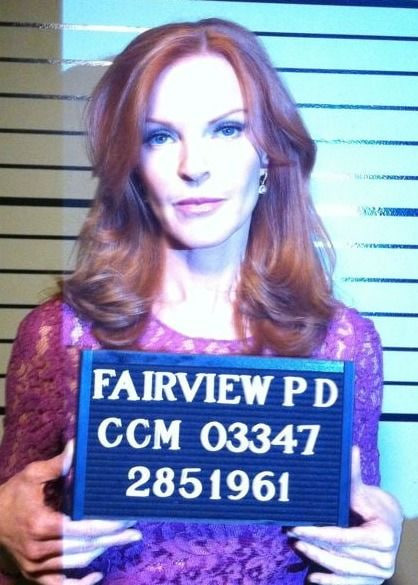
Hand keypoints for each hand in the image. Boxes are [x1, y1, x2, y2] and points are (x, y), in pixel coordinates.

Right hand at [0, 441, 141, 583]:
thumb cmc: (11, 496)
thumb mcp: (30, 476)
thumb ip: (56, 465)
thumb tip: (77, 447)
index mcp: (41, 524)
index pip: (83, 528)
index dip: (108, 525)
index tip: (126, 518)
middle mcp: (39, 549)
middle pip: (84, 547)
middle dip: (112, 539)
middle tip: (134, 533)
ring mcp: (35, 566)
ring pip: (76, 563)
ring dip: (101, 552)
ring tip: (122, 540)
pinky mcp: (32, 575)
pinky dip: (79, 584)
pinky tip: (97, 575)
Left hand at [288, 446, 402, 584]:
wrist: (391, 525)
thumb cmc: (374, 506)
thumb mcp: (364, 492)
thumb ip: (353, 476)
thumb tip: (349, 449)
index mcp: (382, 536)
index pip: (342, 537)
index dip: (316, 532)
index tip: (296, 527)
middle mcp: (383, 559)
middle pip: (339, 553)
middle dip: (312, 543)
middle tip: (291, 533)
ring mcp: (379, 574)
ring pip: (341, 570)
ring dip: (316, 559)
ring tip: (297, 546)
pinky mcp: (371, 582)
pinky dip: (329, 582)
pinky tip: (312, 577)